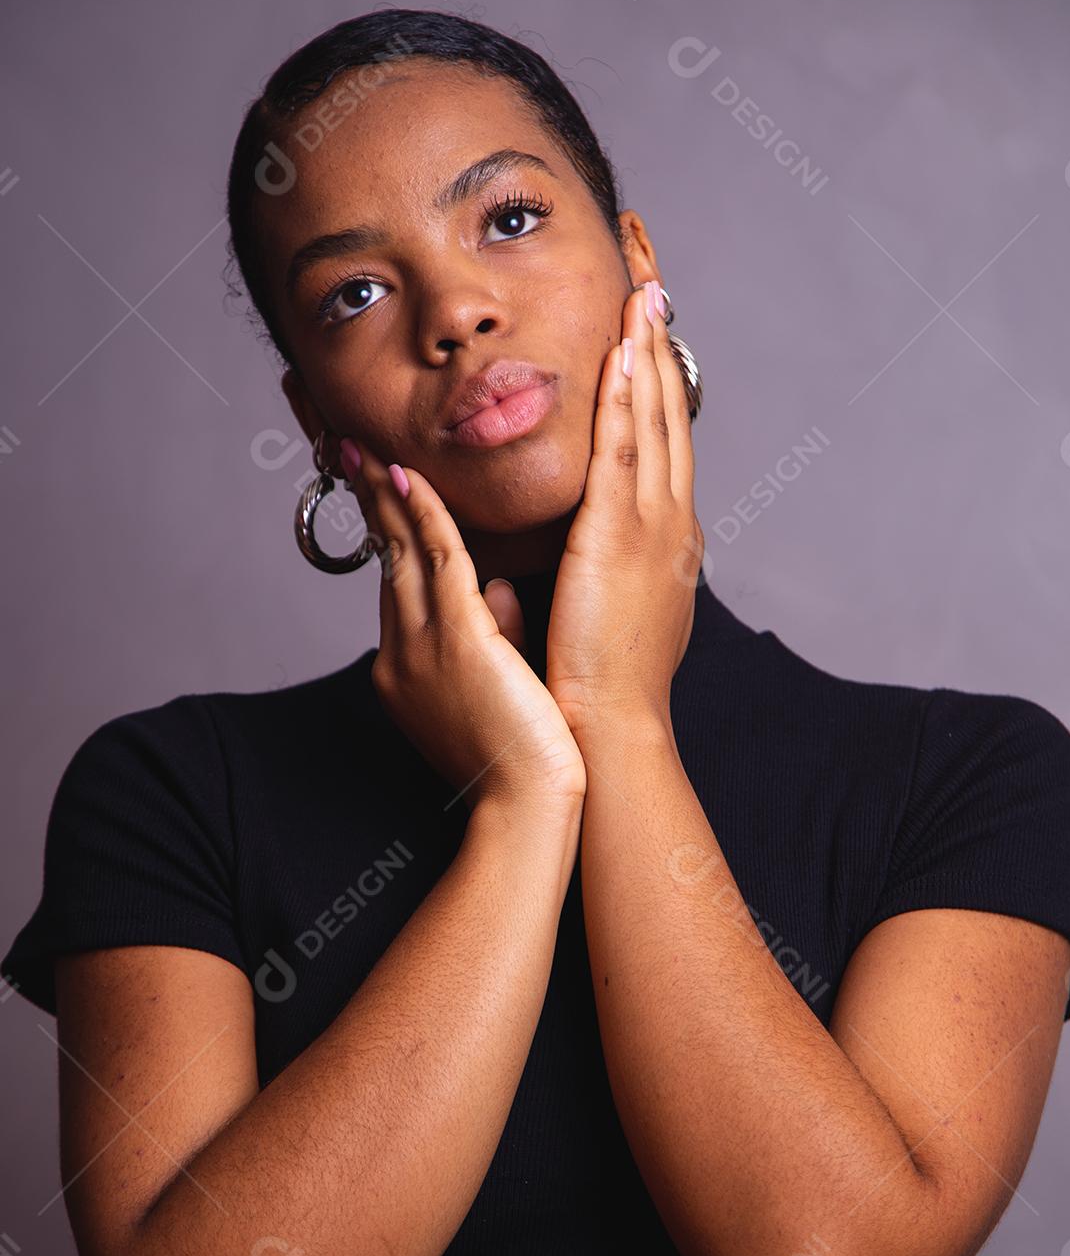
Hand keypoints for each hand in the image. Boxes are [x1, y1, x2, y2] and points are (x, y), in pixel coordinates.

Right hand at [339, 443, 586, 812]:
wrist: (526, 805)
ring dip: (387, 495)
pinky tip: (409, 478)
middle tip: (356, 452)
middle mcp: (403, 654)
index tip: (382, 492)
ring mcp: (424, 646)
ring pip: (400, 552)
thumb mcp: (500, 685)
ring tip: (370, 450)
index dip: (388, 535)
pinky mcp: (456, 639)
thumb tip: (499, 588)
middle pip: (385, 560)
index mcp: (409, 670)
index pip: (398, 587)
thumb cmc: (524, 758)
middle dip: (373, 503)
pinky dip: (421, 514)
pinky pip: (434, 560)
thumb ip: (494, 633)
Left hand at [546, 279, 704, 735]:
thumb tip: (547, 565)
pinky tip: (622, 349)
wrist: (607, 727)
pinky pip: (624, 450)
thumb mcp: (596, 617)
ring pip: (652, 420)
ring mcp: (652, 528)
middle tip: (652, 286)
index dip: (655, 386)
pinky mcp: (620, 537)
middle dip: (659, 348)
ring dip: (647, 351)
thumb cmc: (596, 685)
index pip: (661, 446)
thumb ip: (579, 580)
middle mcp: (670, 525)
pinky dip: (626, 395)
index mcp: (665, 543)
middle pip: (668, 417)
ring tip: (642, 292)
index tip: (645, 336)